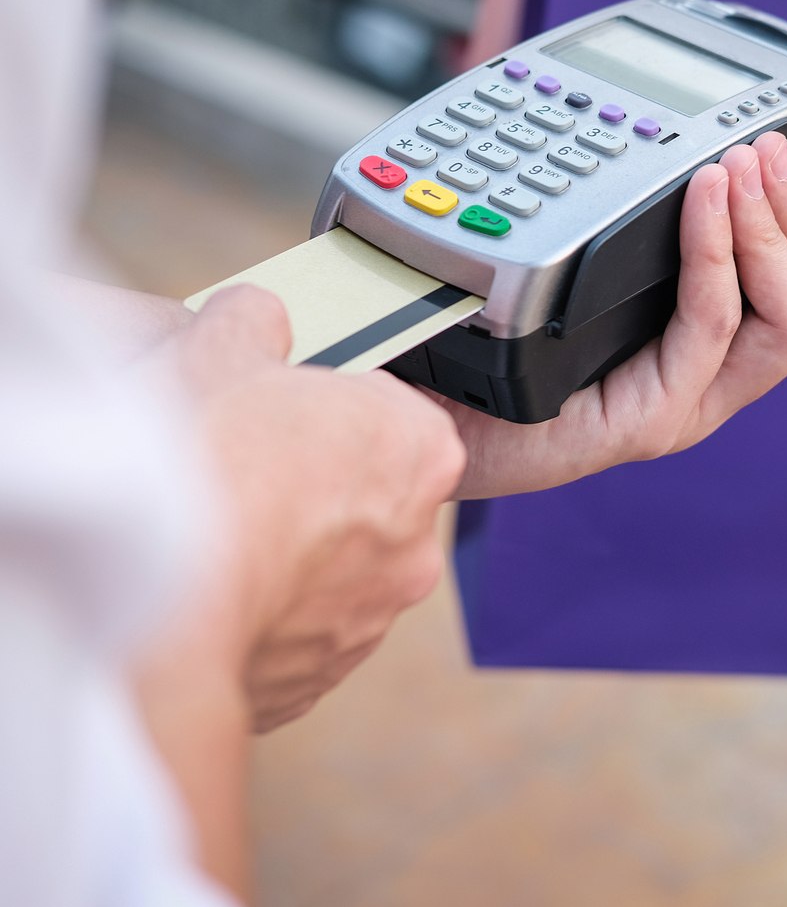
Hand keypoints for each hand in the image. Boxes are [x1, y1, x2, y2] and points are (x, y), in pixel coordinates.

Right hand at [161, 284, 465, 729]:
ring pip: (329, 568)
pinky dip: (258, 613)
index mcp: (419, 449)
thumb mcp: (221, 351)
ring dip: (284, 553)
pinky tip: (207, 590)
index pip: (389, 412)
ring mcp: (372, 616)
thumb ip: (254, 322)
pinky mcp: (321, 677)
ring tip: (213, 535)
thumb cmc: (203, 469)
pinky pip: (293, 631)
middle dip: (309, 483)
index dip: (326, 405)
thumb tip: (255, 316)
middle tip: (237, 471)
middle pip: (363, 494)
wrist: (159, 605)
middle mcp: (417, 540)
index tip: (277, 410)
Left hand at [445, 131, 786, 498]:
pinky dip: (716, 254)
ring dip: (773, 230)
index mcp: (712, 348)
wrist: (418, 406)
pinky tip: (702, 199)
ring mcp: (685, 406)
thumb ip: (635, 217)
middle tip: (770, 150)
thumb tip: (675, 128)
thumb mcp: (580, 256)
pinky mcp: (646, 422)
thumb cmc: (492, 333)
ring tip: (740, 168)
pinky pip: (709, 328)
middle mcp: (712, 381)